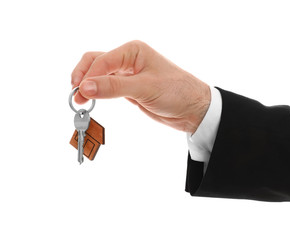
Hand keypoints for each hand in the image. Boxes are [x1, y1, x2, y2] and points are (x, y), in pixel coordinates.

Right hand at [71, 40, 210, 132]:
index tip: (81, 92)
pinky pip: (107, 87)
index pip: (102, 60)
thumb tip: (86, 87)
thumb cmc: (176, 92)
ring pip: (99, 75)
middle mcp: (128, 59)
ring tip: (80, 100)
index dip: (89, 75)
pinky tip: (92, 100)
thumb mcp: (145, 88)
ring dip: (88, 85)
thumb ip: (114, 87)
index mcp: (133, 51)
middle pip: (96, 62)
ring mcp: (128, 74)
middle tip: (77, 95)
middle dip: (84, 77)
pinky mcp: (129, 88)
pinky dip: (97, 92)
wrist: (193, 109)